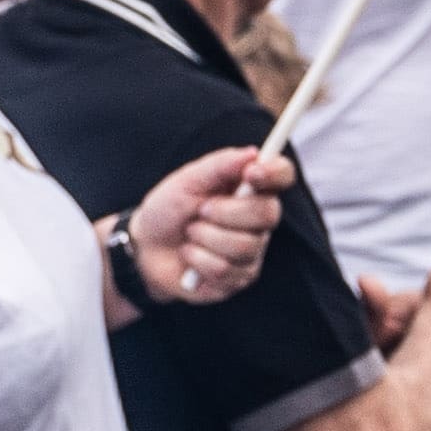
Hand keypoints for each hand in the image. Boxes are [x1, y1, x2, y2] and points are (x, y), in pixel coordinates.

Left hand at [128, 145, 290, 305]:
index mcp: (251, 188)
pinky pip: (225, 269)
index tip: (250, 173)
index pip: (282, 175)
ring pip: (244, 245)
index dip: (274, 172)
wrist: (147, 248)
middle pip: (268, 213)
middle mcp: (259, 219)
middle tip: (200, 210)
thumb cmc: (169, 209)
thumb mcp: (187, 180)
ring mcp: (253, 250)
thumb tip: (252, 153)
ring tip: (190, 234)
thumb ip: (219, 165)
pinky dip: (198, 259)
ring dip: (205, 238)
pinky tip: (190, 255)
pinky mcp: (240, 277)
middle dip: (226, 212)